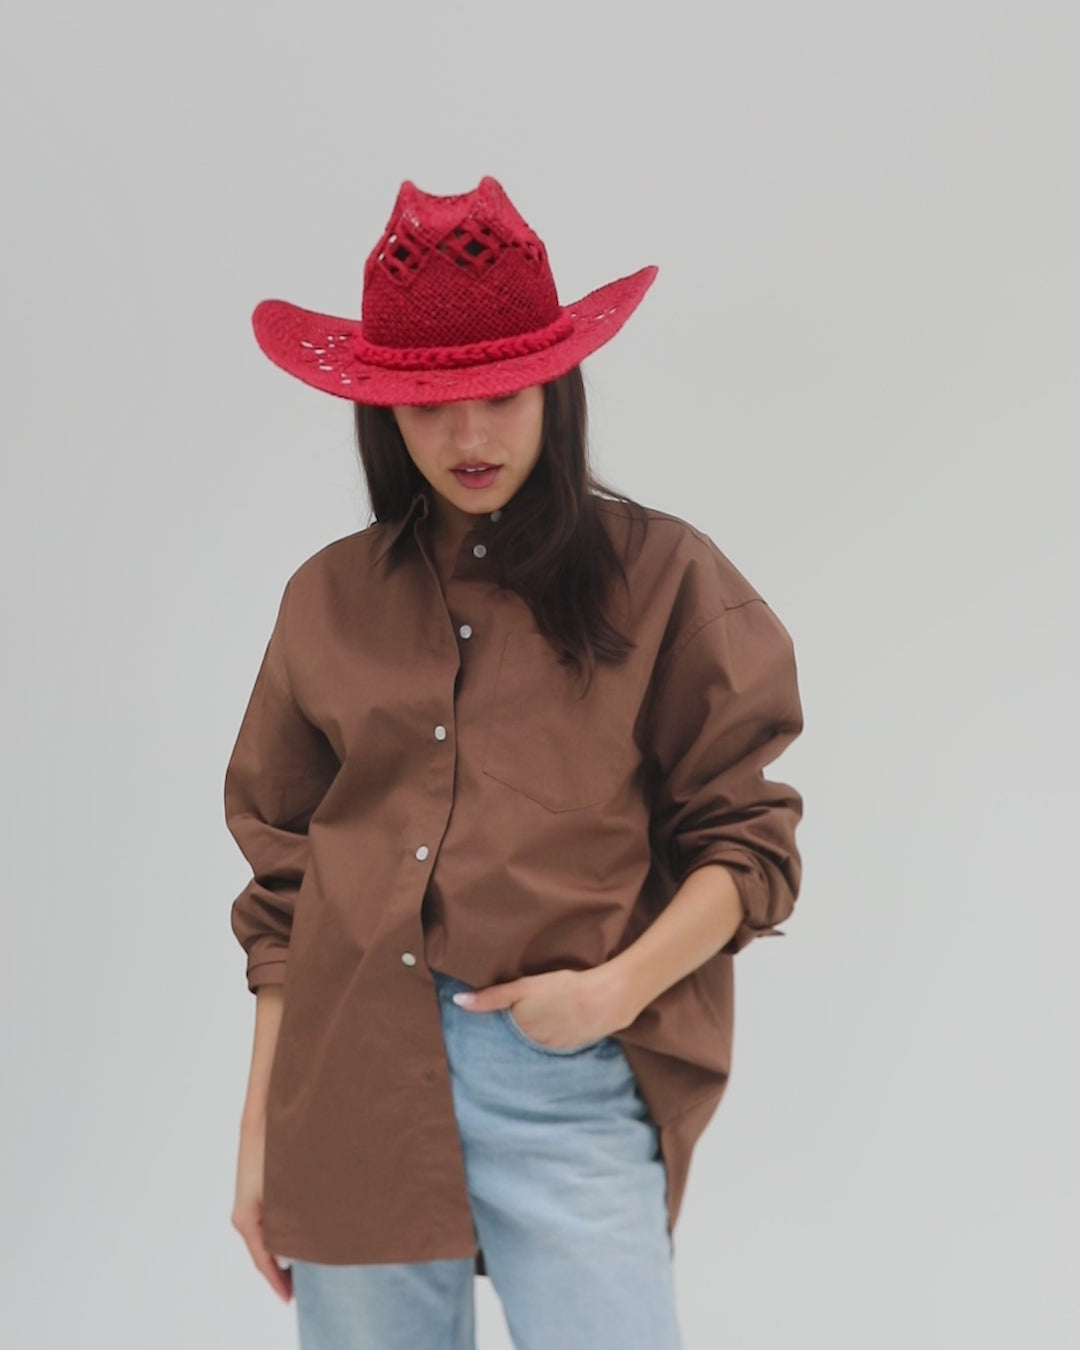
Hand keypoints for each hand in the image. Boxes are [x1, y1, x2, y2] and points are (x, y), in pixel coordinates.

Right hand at [232, 1111, 292, 1302]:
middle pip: (264, 1250)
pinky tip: (300, 1233)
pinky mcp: (261, 1187)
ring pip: (268, 1233)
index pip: (262, 1258)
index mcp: (247, 1216)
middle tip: (301, 1289)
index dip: (276, 1281)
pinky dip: (284, 1232)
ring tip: (306, 1266)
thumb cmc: (274, 1143)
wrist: (265, 1109)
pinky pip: (272, 1218)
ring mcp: (253, 1198)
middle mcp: (246, 1211)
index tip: (289, 1298)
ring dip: (284, 1250)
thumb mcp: (282, 1187)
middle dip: (282, 1270)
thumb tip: (291, 1253)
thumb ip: (286, 1221)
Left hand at [451, 964, 637, 1050]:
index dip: (495, 1025)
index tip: (488, 1022)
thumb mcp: (525, 987)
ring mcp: (554, 1046)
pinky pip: (553, 1042)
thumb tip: (458, 1001)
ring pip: (534, 1042)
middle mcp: (534, 1044)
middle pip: (516, 1039)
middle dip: (512, 1032)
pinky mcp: (572, 1044)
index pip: (499, 1032)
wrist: (606, 998)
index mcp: (521, 1031)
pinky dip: (550, 1035)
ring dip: (531, 1035)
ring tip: (537, 1017)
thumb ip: (491, 997)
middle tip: (518, 1015)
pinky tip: (555, 1022)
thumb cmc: (564, 988)